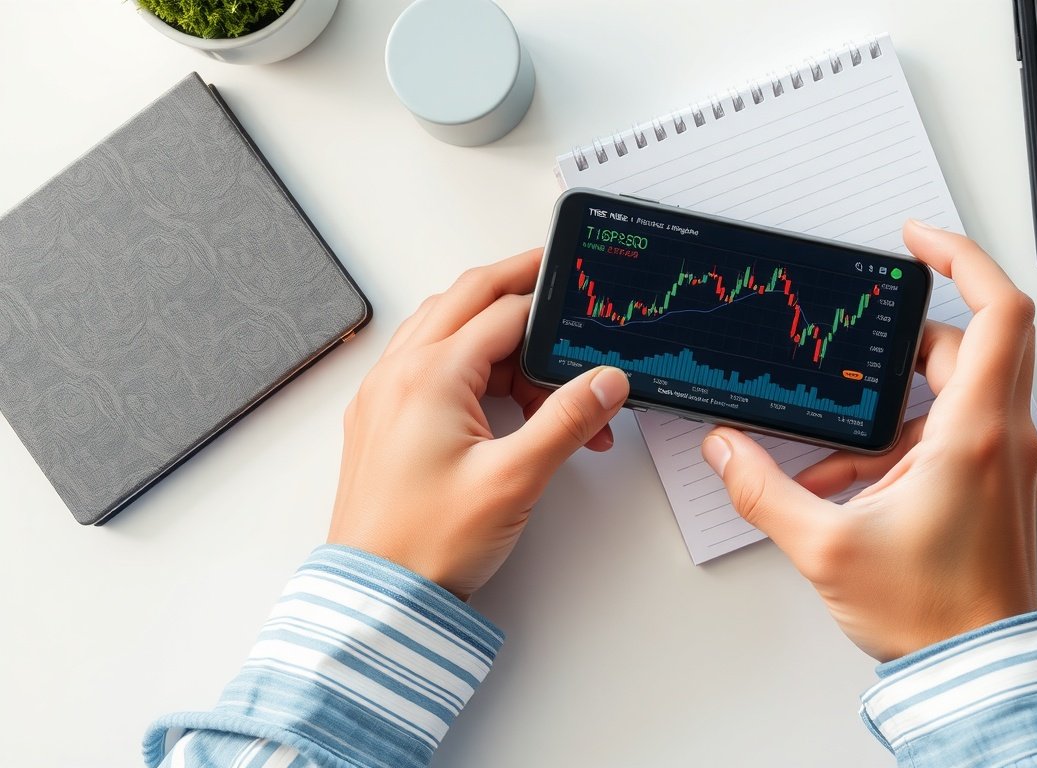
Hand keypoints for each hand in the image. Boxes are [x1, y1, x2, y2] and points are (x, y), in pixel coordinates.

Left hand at [327, 249, 629, 598]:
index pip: (505, 314)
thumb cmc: (428, 543)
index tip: (583, 296)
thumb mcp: (515, 479)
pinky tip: (497, 387)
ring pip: (444, 327)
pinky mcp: (381, 419)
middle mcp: (400, 373)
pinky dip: (467, 358)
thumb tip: (605, 380)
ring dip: (493, 327)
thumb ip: (566, 420)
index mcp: (431, 375)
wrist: (377, 595)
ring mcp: (384, 394)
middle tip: (554, 271)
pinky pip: (425, 360)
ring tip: (542, 358)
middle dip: (516, 283)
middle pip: (466, 299)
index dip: (552, 308)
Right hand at [700, 221, 1036, 661]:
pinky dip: (903, 445)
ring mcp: (1004, 461)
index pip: (997, 310)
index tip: (915, 240)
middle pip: (969, 344)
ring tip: (832, 454)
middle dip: (904, 342)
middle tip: (854, 348)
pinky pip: (951, 435)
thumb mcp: (828, 546)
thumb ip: (764, 490)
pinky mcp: (995, 484)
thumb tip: (728, 451)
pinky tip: (849, 486)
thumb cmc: (933, 615)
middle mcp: (1002, 436)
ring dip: (892, 411)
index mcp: (975, 432)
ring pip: (954, 394)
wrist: (981, 672)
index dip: (960, 257)